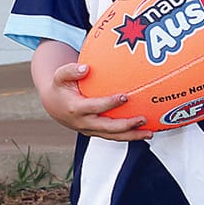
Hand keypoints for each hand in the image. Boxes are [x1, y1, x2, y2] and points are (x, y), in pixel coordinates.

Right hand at [34, 47, 151, 141]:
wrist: (54, 105)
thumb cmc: (61, 88)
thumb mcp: (60, 76)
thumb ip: (71, 71)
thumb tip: (86, 68)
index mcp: (75, 109)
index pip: (94, 107)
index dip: (109, 103)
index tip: (125, 96)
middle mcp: (83, 122)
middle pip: (107, 127)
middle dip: (126, 125)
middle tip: (142, 118)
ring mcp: (90, 130)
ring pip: (112, 136)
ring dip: (131, 135)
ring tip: (149, 133)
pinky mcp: (96, 133)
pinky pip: (114, 136)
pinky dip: (129, 136)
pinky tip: (145, 132)